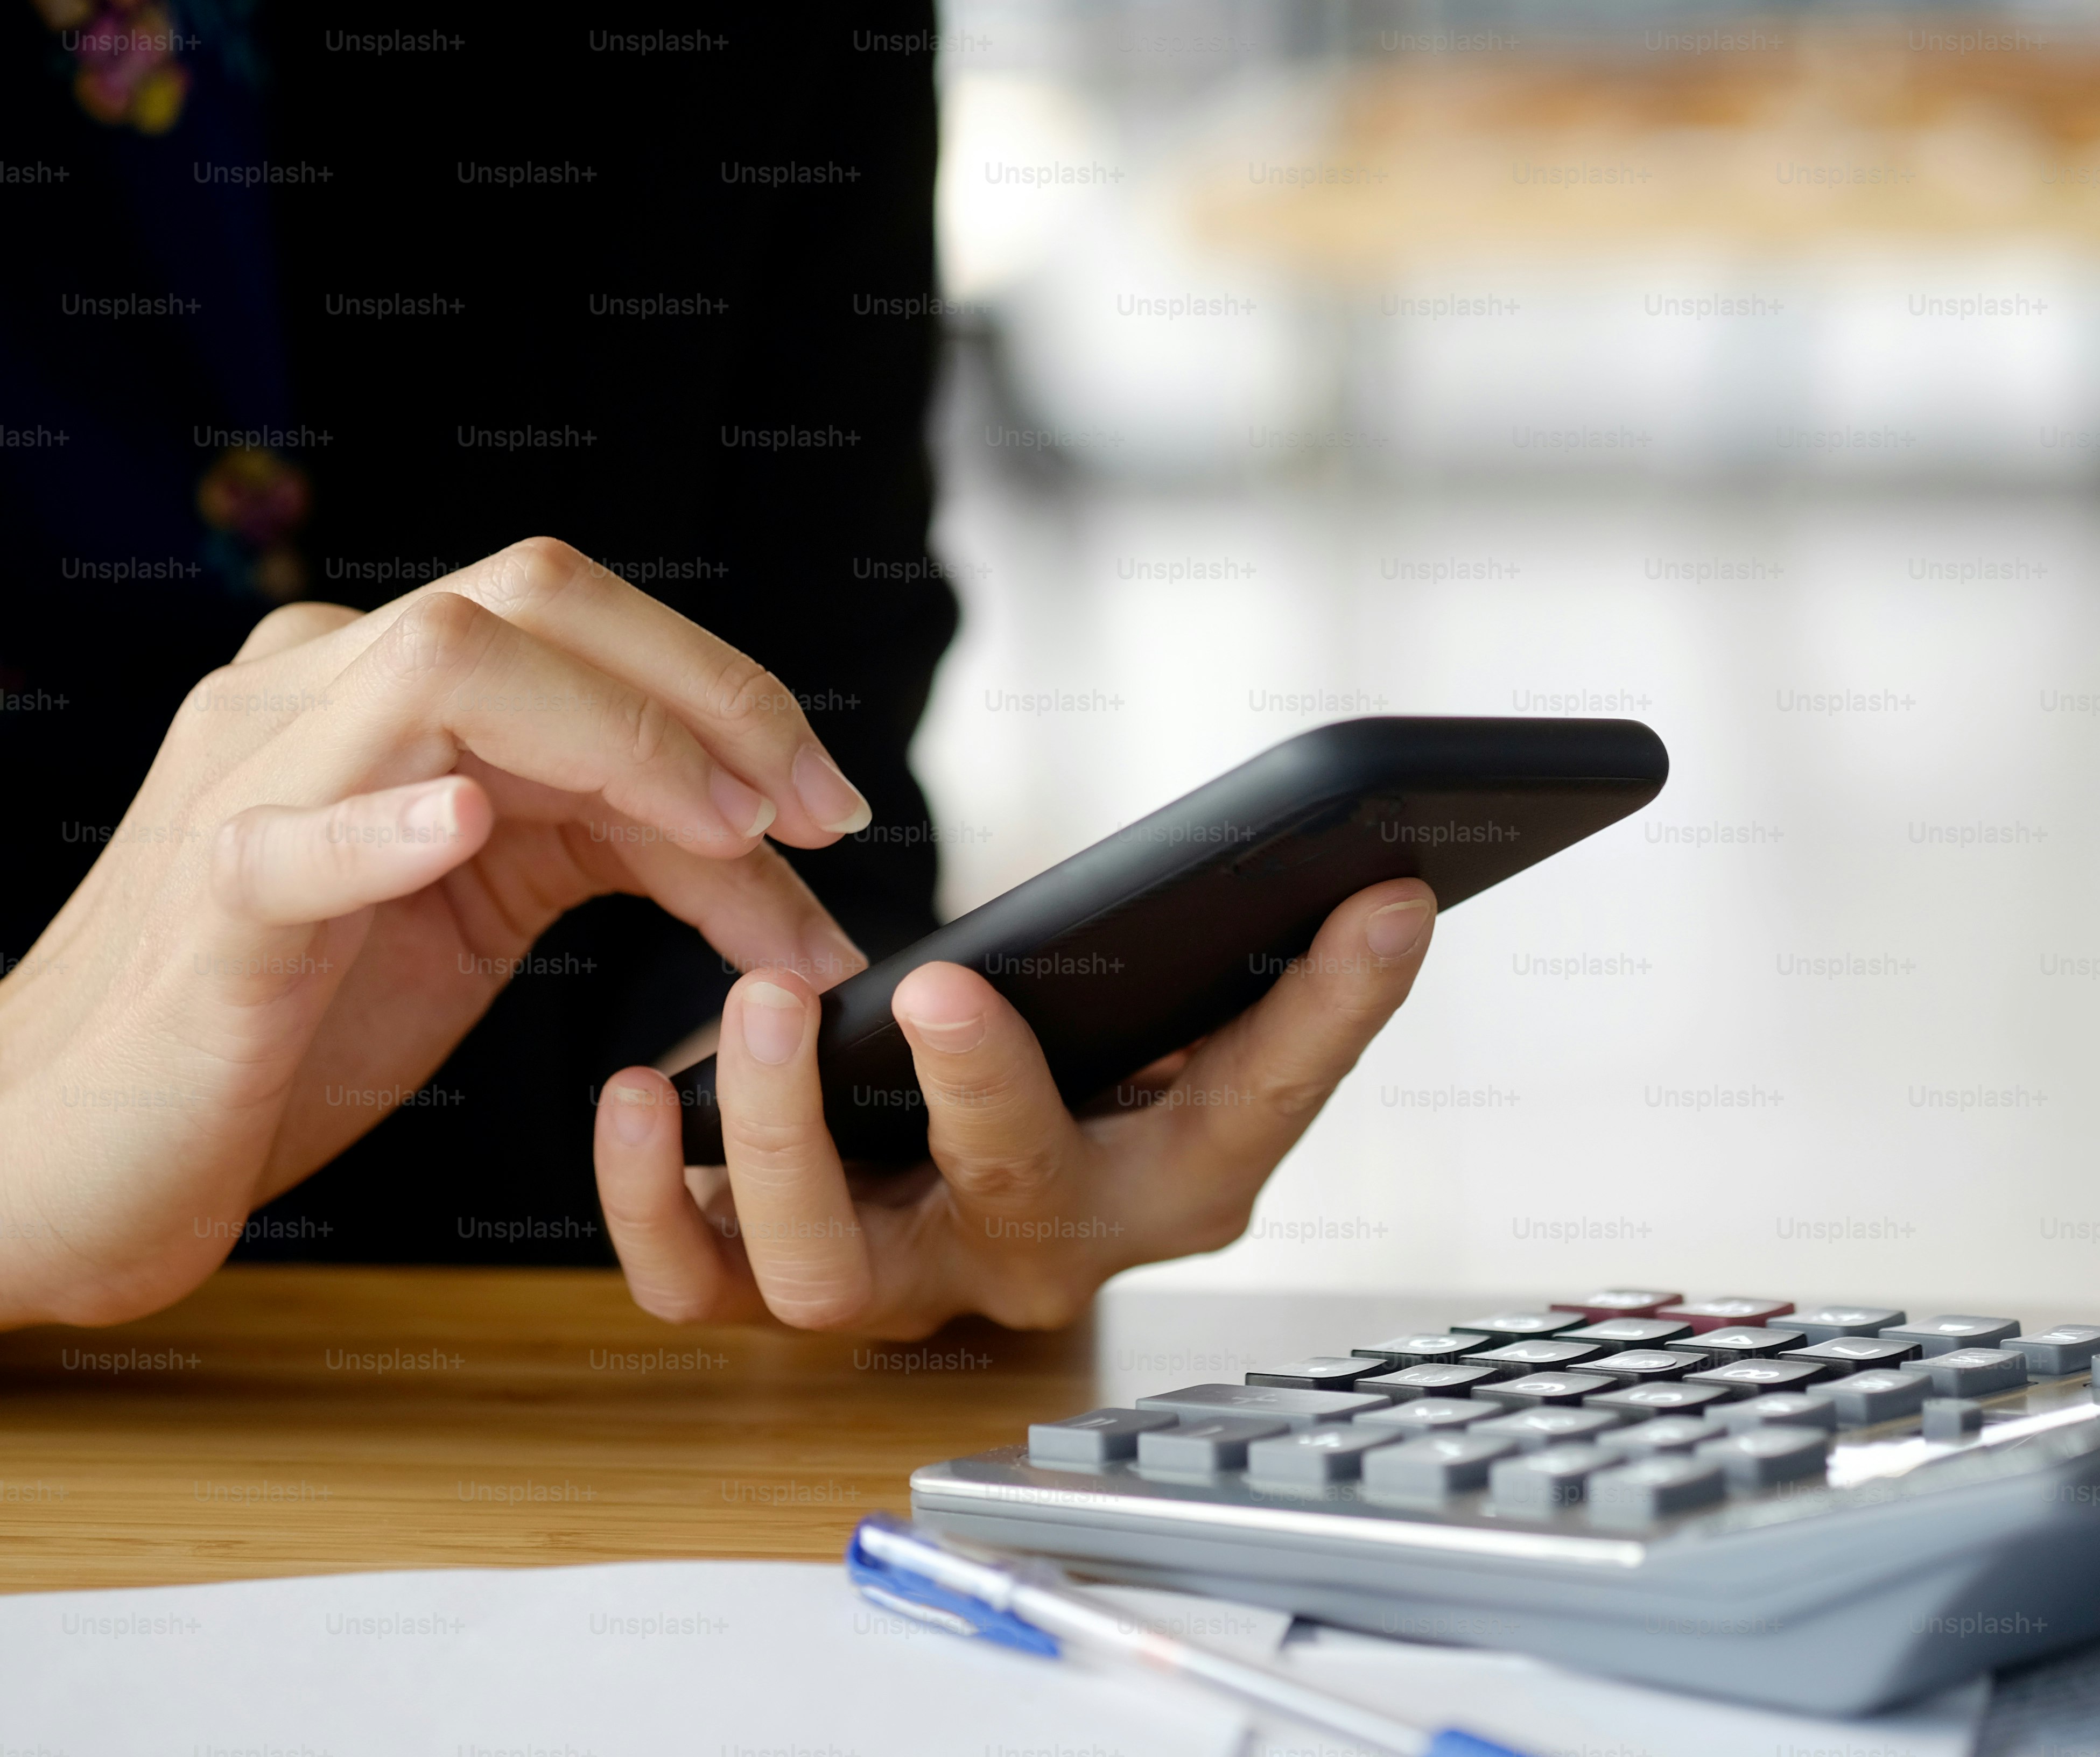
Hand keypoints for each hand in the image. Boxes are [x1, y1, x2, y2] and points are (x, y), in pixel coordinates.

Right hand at [0, 538, 874, 1327]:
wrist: (79, 1145)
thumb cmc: (290, 1024)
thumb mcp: (485, 917)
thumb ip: (620, 858)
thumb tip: (795, 887)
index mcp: (384, 694)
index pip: (579, 621)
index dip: (729, 691)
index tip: (833, 802)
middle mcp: (317, 700)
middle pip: (530, 598)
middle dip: (707, 692)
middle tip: (817, 811)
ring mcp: (252, 789)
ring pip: (441, 671)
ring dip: (617, 742)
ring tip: (720, 830)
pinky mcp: (210, 910)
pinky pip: (288, 838)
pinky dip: (385, 824)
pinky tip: (464, 824)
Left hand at [591, 878, 1434, 1335]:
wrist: (942, 1139)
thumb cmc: (1077, 1054)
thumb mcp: (1177, 1009)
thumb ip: (1270, 971)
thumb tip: (1388, 888)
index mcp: (1174, 1177)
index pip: (1264, 1100)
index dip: (1329, 1011)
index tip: (1376, 901)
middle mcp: (1044, 1251)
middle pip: (1027, 1207)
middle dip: (988, 1099)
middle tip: (949, 986)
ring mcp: (908, 1279)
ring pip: (833, 1273)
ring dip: (785, 1139)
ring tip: (762, 1004)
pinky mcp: (778, 1280)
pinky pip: (697, 1284)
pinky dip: (648, 1202)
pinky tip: (635, 1090)